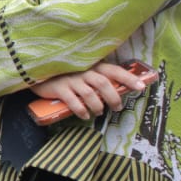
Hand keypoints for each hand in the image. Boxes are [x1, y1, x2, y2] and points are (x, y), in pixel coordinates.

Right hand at [29, 61, 147, 119]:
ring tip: (99, 113)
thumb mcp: (82, 71)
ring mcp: (71, 79)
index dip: (129, 78)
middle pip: (104, 84)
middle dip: (114, 98)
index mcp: (92, 65)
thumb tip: (116, 90)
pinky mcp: (59, 88)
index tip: (142, 87)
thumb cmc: (64, 73)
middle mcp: (83, 71)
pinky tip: (85, 115)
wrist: (38, 71)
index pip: (114, 71)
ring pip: (90, 94)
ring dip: (98, 106)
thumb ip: (96, 77)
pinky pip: (73, 101)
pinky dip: (81, 110)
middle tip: (117, 108)